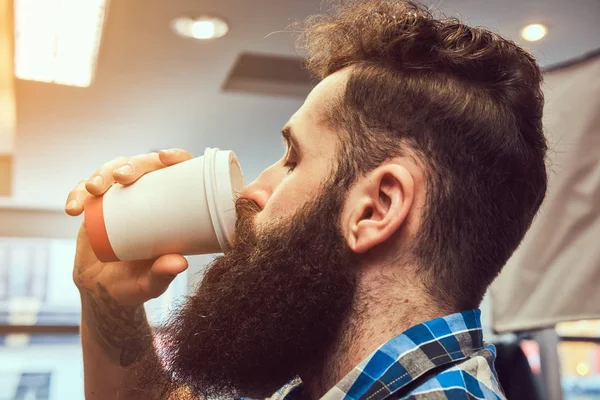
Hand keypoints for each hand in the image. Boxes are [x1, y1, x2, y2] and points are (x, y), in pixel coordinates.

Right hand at [65, 149, 193, 306]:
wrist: (101, 293)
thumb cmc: (135, 286)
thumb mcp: (150, 283)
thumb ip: (162, 275)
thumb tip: (179, 263)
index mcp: (169, 207)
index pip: (178, 172)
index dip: (175, 157)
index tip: (165, 158)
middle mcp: (146, 196)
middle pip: (141, 165)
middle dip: (130, 164)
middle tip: (121, 177)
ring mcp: (119, 198)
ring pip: (111, 170)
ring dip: (102, 174)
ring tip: (93, 190)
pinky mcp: (95, 204)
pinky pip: (84, 190)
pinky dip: (77, 193)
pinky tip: (73, 208)